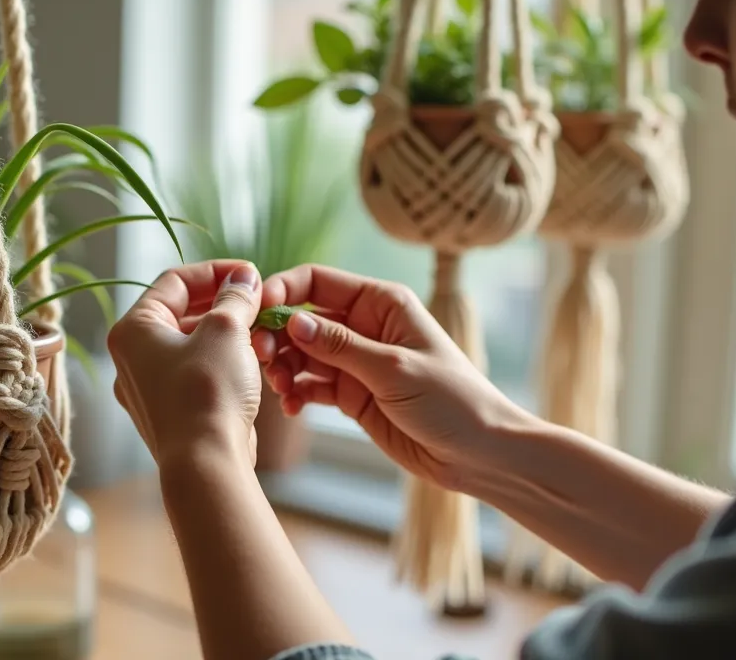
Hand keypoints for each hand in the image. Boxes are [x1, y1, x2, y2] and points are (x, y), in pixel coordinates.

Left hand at [108, 260, 264, 470]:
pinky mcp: (171, 411)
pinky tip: (252, 363)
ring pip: (193, 345)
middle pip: (182, 313)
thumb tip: (244, 278)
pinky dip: (223, 362)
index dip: (216, 272)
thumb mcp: (226, 331)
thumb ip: (235, 298)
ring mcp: (149, 388)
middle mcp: (132, 358)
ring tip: (261, 334)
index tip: (250, 275)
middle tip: (259, 302)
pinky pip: (197, 373)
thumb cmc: (207, 393)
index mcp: (133, 330)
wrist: (207, 464)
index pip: (174, 281)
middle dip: (225, 305)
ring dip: (229, 334)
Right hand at [253, 264, 531, 488]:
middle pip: (303, 318)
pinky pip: (310, 384)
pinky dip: (295, 392)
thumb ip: (339, 345)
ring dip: (283, 366)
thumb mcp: (393, 368)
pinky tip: (291, 406)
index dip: (284, 291)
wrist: (478, 454)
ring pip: (301, 353)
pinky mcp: (351, 394)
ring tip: (279, 387)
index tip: (257, 311)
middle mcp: (364, 326)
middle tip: (262, 358)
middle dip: (278, 335)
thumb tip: (293, 321)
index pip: (318, 282)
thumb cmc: (451, 400)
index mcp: (381, 303)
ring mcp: (356, 362)